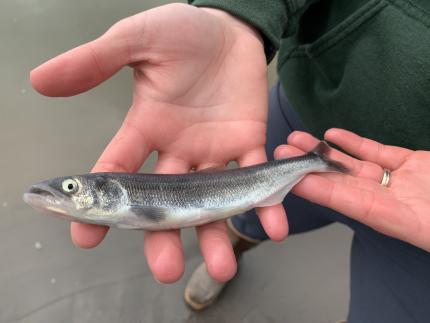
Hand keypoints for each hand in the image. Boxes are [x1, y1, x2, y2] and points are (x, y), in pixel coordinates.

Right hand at [30, 3, 287, 282]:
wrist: (229, 28)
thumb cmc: (182, 32)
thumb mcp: (137, 41)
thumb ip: (96, 61)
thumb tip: (40, 80)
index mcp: (147, 130)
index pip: (118, 173)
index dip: (102, 206)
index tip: (86, 237)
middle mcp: (178, 151)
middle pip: (167, 202)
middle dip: (165, 235)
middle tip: (166, 268)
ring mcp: (214, 151)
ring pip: (212, 200)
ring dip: (216, 233)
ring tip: (223, 266)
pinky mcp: (248, 143)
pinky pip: (257, 176)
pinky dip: (266, 202)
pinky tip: (274, 227)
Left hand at [275, 128, 429, 251]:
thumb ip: (404, 213)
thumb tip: (363, 203)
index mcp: (398, 219)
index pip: (349, 202)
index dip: (318, 189)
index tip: (289, 177)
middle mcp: (391, 201)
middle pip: (343, 182)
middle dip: (310, 167)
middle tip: (281, 153)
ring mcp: (401, 182)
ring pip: (355, 165)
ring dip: (325, 153)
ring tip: (296, 139)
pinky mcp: (412, 165)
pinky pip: (379, 153)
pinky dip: (356, 144)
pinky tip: (333, 134)